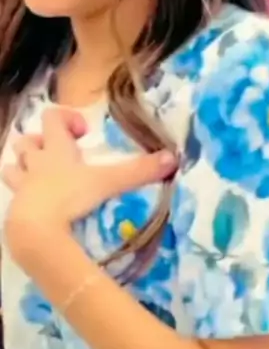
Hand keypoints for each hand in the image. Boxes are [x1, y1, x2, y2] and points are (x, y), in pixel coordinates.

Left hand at [1, 107, 176, 252]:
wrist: (34, 232)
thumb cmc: (69, 198)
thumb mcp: (109, 182)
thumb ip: (139, 171)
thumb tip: (173, 159)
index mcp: (56, 149)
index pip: (51, 117)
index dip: (67, 118)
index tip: (84, 133)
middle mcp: (35, 162)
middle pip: (26, 140)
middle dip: (41, 143)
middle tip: (62, 155)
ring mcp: (21, 186)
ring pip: (14, 165)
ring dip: (26, 167)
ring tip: (44, 177)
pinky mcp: (14, 209)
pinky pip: (14, 194)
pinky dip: (23, 195)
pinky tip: (39, 205)